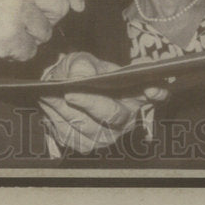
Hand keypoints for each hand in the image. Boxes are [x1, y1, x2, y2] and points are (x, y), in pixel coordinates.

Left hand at [38, 52, 168, 153]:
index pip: (154, 94)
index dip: (156, 92)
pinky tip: (47, 103)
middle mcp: (125, 119)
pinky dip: (55, 118)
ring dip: (65, 110)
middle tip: (69, 93)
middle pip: (112, 116)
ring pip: (87, 128)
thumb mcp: (81, 60)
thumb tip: (80, 75)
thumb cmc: (79, 72)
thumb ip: (82, 64)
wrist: (61, 87)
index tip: (152, 88)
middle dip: (90, 104)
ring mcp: (107, 135)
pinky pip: (70, 135)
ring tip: (49, 94)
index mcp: (133, 94)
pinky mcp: (86, 144)